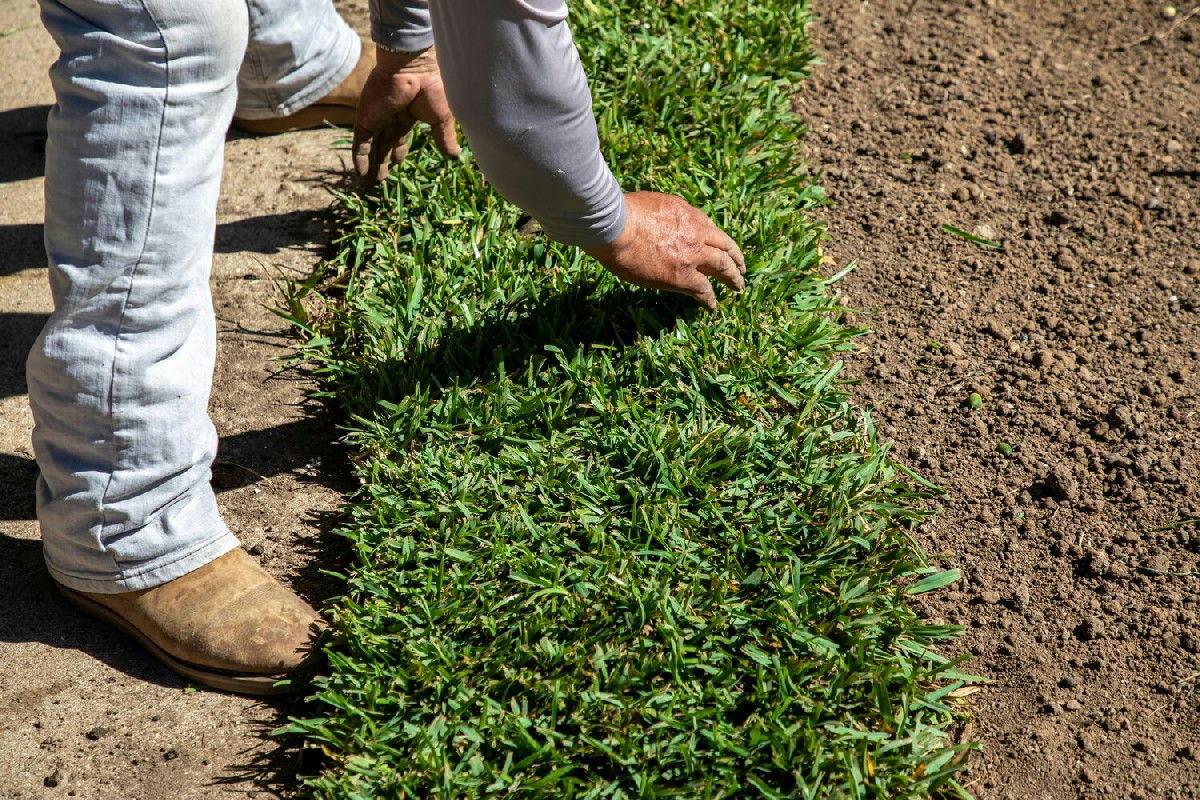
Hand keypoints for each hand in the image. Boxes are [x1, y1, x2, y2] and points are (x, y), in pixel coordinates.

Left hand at [353, 47, 460, 183]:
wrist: (412, 67)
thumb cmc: (431, 88)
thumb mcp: (442, 118)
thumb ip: (444, 137)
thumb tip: (455, 156)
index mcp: (409, 114)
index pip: (401, 135)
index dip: (399, 150)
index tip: (398, 163)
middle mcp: (391, 115)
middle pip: (385, 142)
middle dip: (383, 159)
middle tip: (380, 178)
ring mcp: (377, 117)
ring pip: (372, 144)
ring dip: (371, 163)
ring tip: (368, 182)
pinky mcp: (366, 119)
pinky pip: (360, 142)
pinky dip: (359, 157)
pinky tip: (360, 172)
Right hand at [582, 192, 745, 310]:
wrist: (617, 226)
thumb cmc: (621, 213)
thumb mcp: (649, 203)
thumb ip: (660, 213)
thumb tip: (655, 221)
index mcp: (686, 213)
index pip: (708, 227)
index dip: (716, 239)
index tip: (720, 246)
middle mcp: (695, 232)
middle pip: (724, 246)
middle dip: (735, 257)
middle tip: (741, 267)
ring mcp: (692, 255)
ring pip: (723, 267)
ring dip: (732, 277)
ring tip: (737, 286)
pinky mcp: (683, 276)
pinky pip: (704, 290)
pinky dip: (709, 298)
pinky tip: (712, 305)